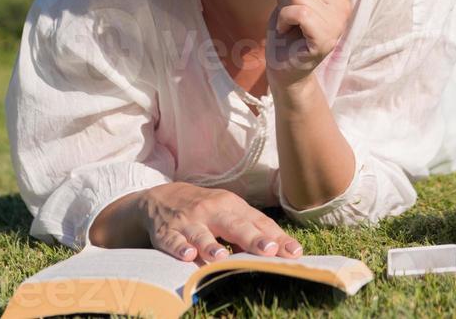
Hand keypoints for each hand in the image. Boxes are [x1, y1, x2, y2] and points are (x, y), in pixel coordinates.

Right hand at [141, 181, 302, 263]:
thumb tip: (276, 250)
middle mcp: (212, 211)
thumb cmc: (205, 209)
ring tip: (223, 258)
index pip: (258, 222)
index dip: (276, 238)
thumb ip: (249, 229)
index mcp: (231, 205)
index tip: (294, 252)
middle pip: (235, 225)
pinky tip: (188, 255)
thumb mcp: (227, 212)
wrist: (162, 198)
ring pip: (202, 234)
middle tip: (269, 250)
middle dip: (252, 238)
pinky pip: (173, 241)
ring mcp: (189, 222)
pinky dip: (180, 248)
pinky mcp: (167, 232)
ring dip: (212, 246)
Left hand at [265, 0, 352, 90]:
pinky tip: (288, 31)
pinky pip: (298, 11)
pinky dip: (283, 20)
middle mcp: (345, 3)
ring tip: (291, 23)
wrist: (284, 63)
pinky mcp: (325, 38)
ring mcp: (338, 22)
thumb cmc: (289, 23)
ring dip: (284, 8)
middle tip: (291, 13)